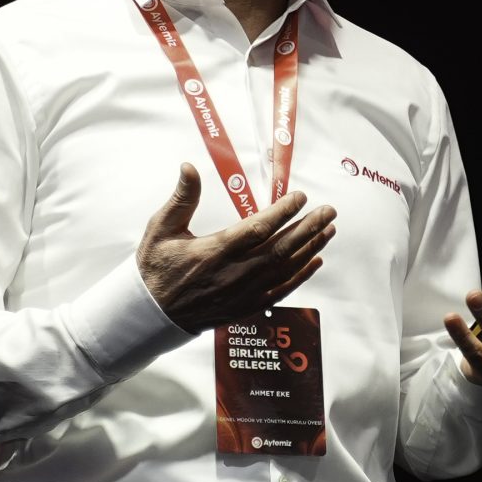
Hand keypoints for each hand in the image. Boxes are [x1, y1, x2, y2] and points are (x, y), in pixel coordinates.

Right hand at [136, 164, 335, 332]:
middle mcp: (234, 273)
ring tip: (329, 229)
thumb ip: (182, 199)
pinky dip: (302, 275)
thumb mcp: (161, 229)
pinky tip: (316, 260)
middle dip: (308, 228)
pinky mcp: (246, 306)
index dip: (283, 212)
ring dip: (310, 247)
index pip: (258, 229)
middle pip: (280, 248)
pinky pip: (281, 290)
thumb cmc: (157, 268)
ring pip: (285, 268)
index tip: (300, 197)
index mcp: (215, 251)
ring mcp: (243, 293)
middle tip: (329, 211)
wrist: (152, 314)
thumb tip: (189, 167)